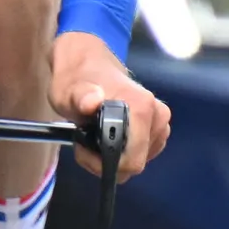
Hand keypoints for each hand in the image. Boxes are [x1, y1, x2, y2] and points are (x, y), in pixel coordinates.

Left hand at [50, 30, 168, 178]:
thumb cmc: (78, 79)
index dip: (104, 162)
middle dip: (106, 161)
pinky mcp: (158, 129)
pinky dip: (121, 153)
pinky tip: (105, 138)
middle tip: (84, 142)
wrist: (89, 64)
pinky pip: (140, 154)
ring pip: (137, 161)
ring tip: (92, 137)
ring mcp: (160, 123)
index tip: (84, 147)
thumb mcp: (69, 90)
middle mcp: (157, 116)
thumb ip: (80, 98)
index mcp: (142, 107)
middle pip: (135, 163)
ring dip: (112, 157)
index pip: (132, 160)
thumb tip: (92, 102)